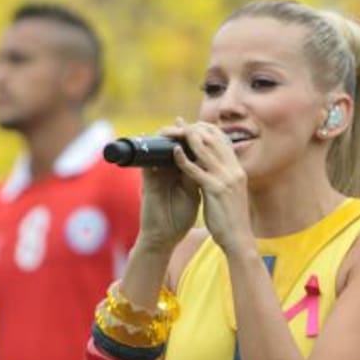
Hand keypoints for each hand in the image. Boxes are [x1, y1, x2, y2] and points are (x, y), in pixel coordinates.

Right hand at [135, 120, 201, 250]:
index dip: (196, 140)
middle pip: (172, 146)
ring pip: (158, 150)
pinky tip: (156, 142)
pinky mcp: (147, 183)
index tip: (207, 128)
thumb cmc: (179, 218)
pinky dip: (150, 152)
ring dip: (166, 138)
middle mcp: (166, 172)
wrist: (164, 238)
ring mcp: (155, 176)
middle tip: (191, 121)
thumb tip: (213, 160)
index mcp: (179, 174)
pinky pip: (146, 163)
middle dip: (182, 133)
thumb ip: (200, 177)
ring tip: (175, 126)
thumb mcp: (194, 194)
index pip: (187, 151)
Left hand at [173, 122, 252, 255]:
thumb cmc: (231, 219)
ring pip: (205, 150)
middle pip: (215, 140)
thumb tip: (211, 169)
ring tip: (175, 130)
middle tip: (181, 124)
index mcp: (238, 171)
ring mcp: (226, 179)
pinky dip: (184, 159)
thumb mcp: (230, 194)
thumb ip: (222, 179)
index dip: (208, 131)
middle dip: (197, 130)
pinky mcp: (216, 190)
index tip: (194, 125)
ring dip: (189, 138)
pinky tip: (174, 152)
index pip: (224, 142)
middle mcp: (234, 171)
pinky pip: (197, 170)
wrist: (238, 239)